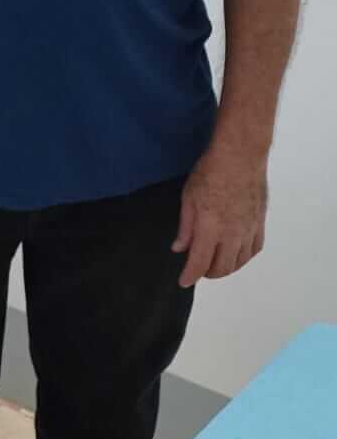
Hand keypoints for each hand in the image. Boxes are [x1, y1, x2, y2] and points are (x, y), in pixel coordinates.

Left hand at [173, 146, 267, 285]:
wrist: (240, 157)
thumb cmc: (209, 173)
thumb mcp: (188, 198)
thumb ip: (185, 227)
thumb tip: (179, 248)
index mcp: (210, 229)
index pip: (199, 262)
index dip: (190, 276)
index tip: (184, 282)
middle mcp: (231, 235)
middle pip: (222, 267)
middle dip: (208, 273)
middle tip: (199, 270)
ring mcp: (248, 230)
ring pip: (240, 261)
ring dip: (227, 268)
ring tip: (216, 264)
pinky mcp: (260, 223)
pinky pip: (255, 249)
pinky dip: (244, 257)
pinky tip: (237, 254)